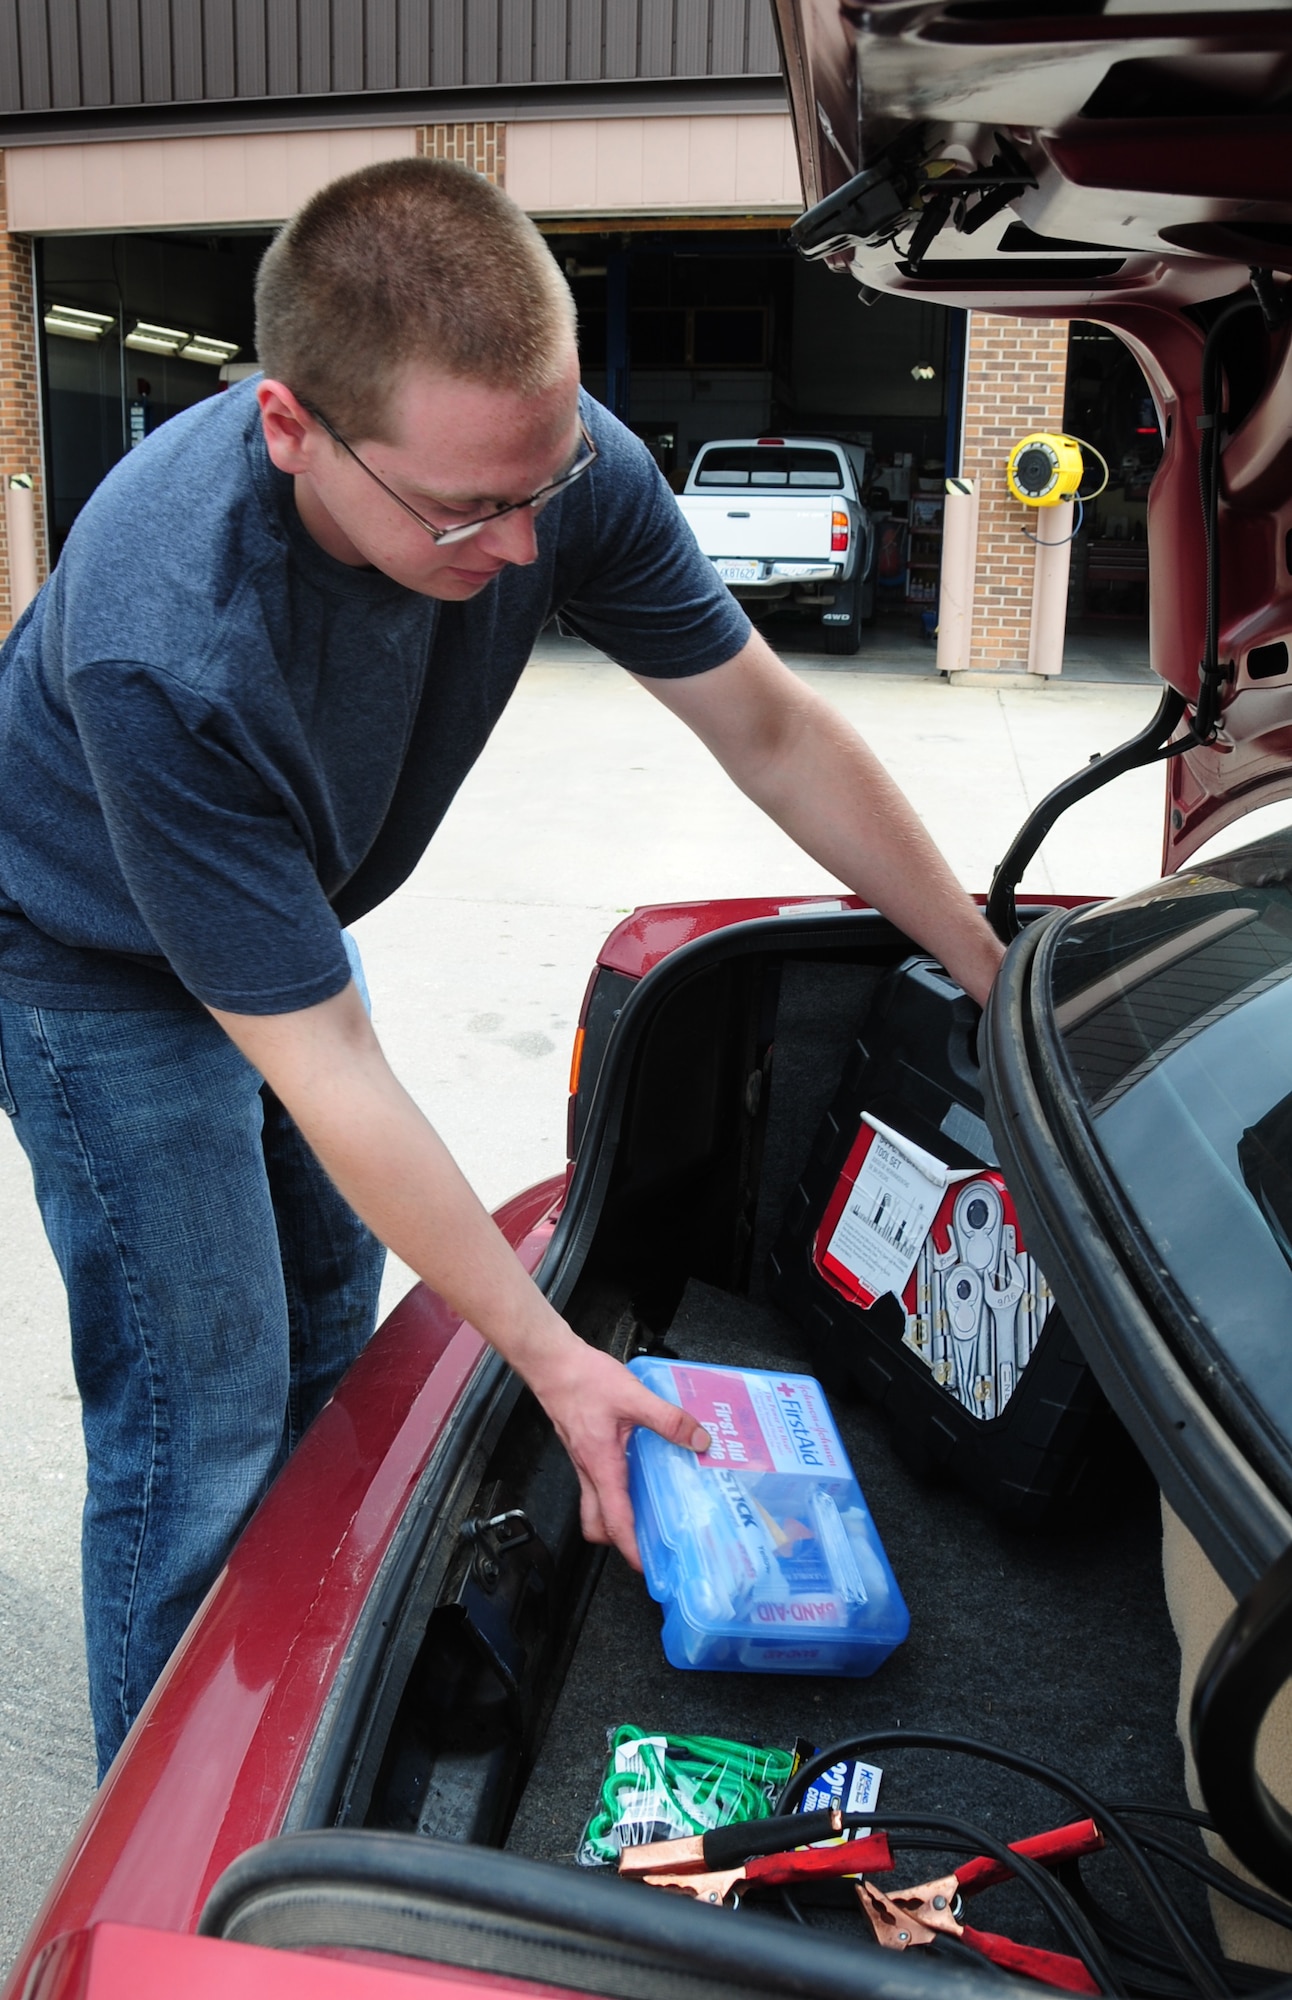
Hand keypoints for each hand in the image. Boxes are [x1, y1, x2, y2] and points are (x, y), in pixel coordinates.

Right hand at [518, 1330, 709, 1568]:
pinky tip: (636, 1469)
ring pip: (595, 1503)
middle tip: (647, 1540)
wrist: (552, 1363)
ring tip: (646, 1509)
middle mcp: (588, 1470)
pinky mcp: (582, 1448)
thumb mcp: (633, 1397)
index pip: (614, 1521)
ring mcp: (582, 1460)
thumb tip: (699, 1439)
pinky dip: (614, 1488)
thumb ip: (668, 1419)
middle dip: (618, 1540)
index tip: (647, 1566)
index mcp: (601, 1466)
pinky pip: (596, 1481)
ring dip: (616, 1514)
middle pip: (597, 1524)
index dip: (630, 1548)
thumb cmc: (583, 1380)